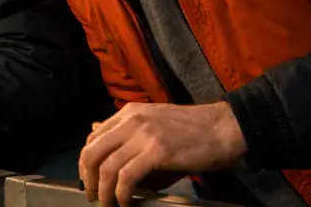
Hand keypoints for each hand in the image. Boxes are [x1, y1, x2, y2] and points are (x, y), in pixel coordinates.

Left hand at [80, 102, 246, 206]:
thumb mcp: (155, 126)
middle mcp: (132, 121)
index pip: (93, 138)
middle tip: (92, 196)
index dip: (86, 163)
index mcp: (130, 113)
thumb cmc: (193, 131)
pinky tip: (126, 202)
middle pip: (92, 152)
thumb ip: (131, 137)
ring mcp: (144, 135)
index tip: (89, 180)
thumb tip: (108, 155)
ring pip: (106, 167)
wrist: (223, 128)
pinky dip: (121, 194)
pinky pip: (126, 176)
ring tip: (107, 204)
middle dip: (87, 179)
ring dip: (103, 191)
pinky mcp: (157, 151)